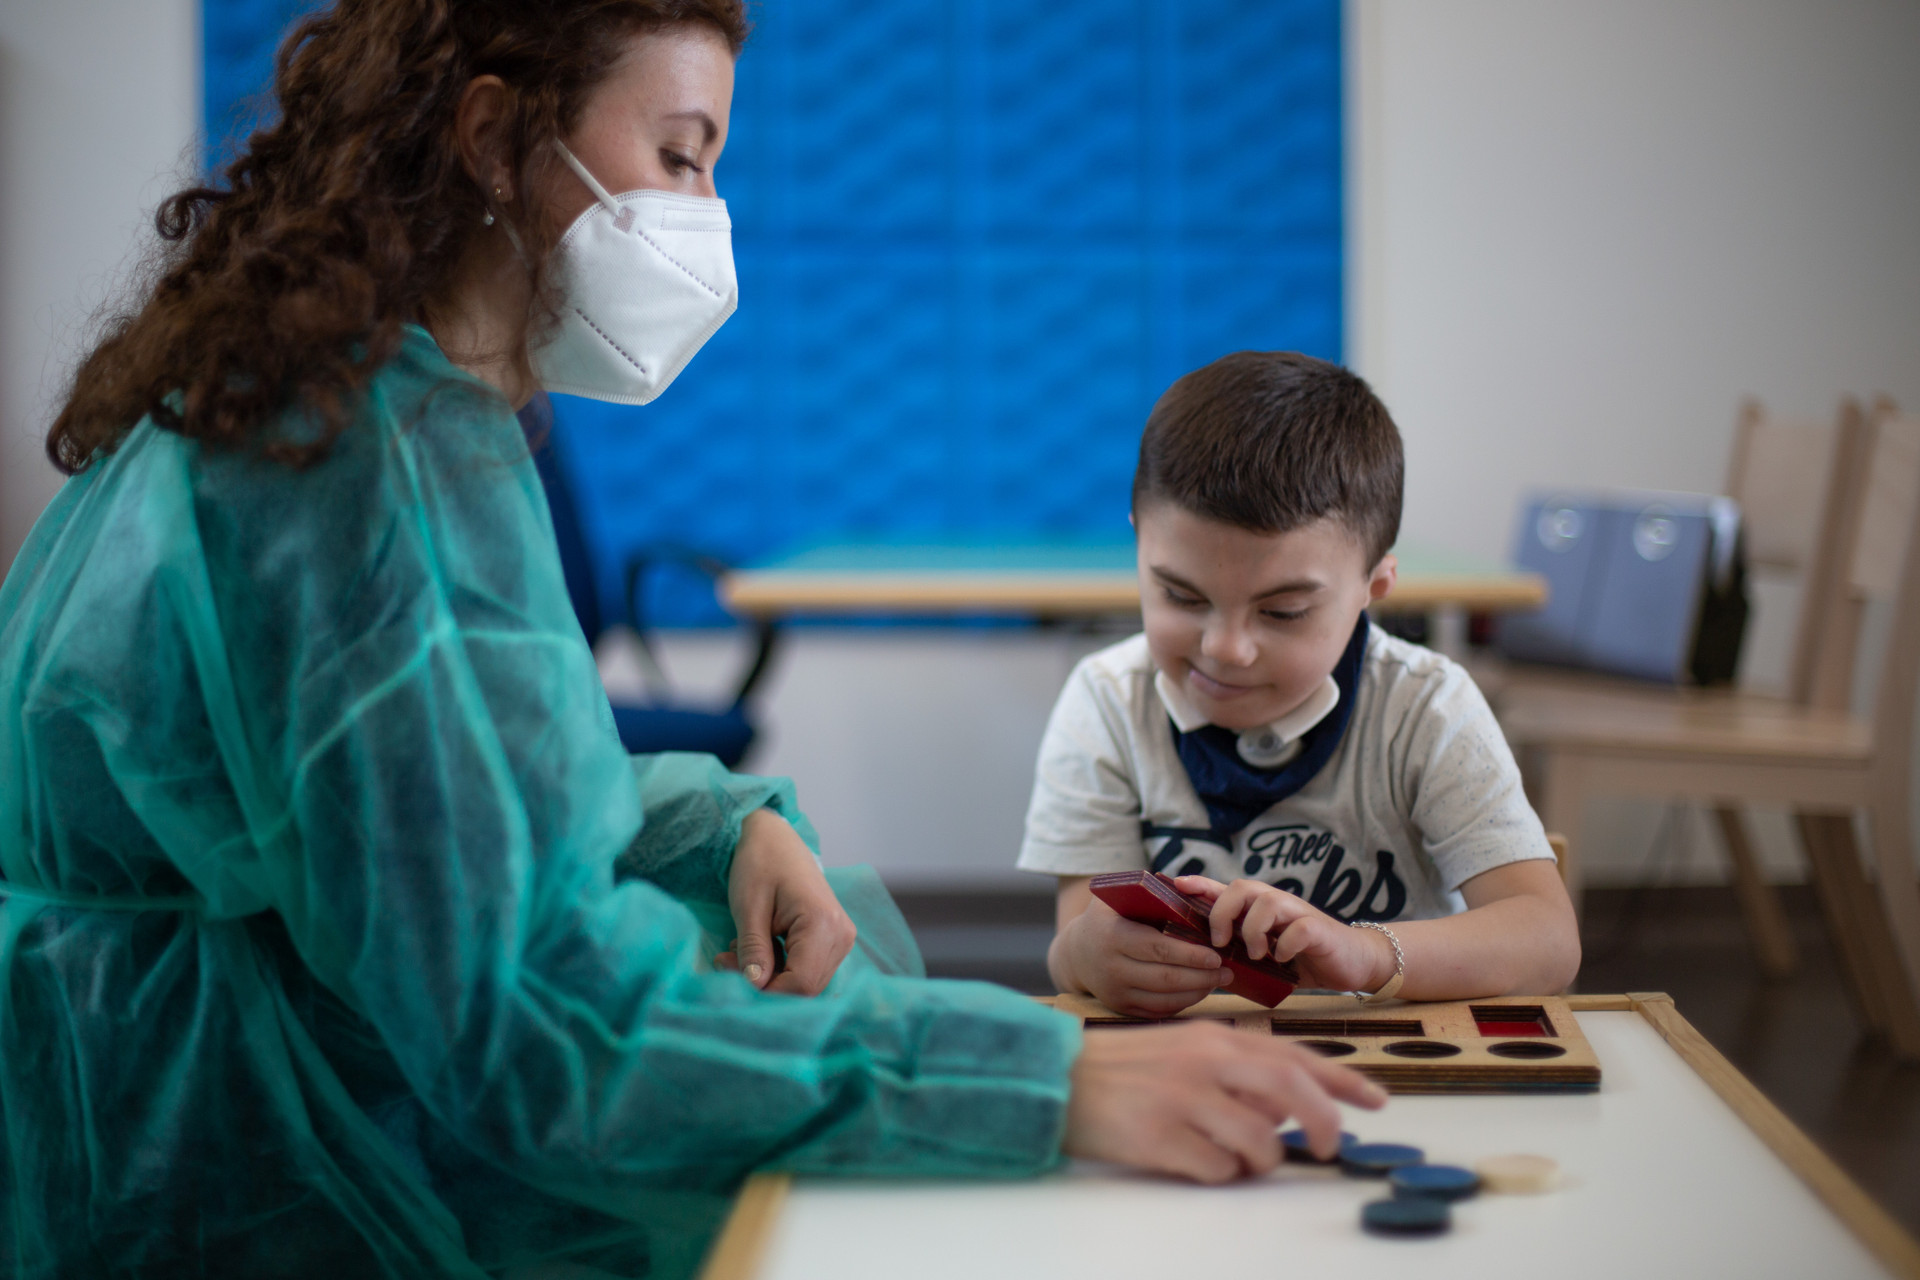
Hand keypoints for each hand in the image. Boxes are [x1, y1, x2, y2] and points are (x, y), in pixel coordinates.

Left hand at [718, 810, 855, 994]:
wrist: (776, 837)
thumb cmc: (760, 863)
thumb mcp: (748, 908)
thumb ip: (753, 950)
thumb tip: (754, 988)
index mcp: (823, 923)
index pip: (801, 984)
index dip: (766, 993)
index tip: (730, 976)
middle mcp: (841, 936)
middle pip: (806, 988)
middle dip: (763, 985)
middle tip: (725, 961)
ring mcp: (841, 939)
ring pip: (806, 983)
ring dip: (769, 978)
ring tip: (737, 951)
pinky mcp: (833, 941)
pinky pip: (807, 970)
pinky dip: (778, 968)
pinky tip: (758, 948)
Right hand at [1052, 895, 1227, 1018]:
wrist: (1076, 953)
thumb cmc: (1107, 918)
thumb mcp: (1117, 897)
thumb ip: (1147, 891)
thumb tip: (1188, 887)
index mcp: (1112, 936)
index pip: (1157, 949)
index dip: (1189, 954)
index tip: (1215, 955)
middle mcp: (1111, 968)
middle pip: (1165, 978)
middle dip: (1201, 976)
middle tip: (1226, 971)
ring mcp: (1116, 992)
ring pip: (1165, 998)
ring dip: (1197, 991)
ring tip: (1220, 981)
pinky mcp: (1122, 1008)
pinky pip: (1159, 1010)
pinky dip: (1184, 1002)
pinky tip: (1201, 990)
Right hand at [1063, 1022, 1387, 1181]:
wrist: (1060, 1080)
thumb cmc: (1126, 1068)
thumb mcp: (1186, 1050)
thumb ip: (1237, 1067)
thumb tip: (1289, 1105)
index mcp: (1215, 1038)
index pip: (1295, 1056)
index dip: (1342, 1080)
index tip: (1377, 1101)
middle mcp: (1206, 1063)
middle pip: (1292, 1092)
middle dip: (1323, 1122)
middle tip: (1331, 1145)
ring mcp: (1185, 1100)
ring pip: (1260, 1141)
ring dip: (1256, 1158)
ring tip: (1225, 1152)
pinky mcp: (1163, 1138)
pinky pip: (1219, 1169)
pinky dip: (1217, 1172)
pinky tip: (1190, 1158)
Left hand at [1174, 876, 1394, 993]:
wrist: (1354, 962)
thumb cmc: (1304, 959)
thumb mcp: (1266, 956)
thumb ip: (1240, 955)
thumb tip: (1203, 967)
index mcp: (1261, 910)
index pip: (1226, 888)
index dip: (1201, 884)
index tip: (1176, 883)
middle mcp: (1278, 905)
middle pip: (1242, 886)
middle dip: (1223, 911)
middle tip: (1221, 940)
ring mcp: (1299, 914)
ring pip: (1268, 902)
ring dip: (1254, 929)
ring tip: (1256, 954)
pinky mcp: (1319, 930)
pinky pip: (1298, 929)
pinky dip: (1285, 944)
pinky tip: (1282, 958)